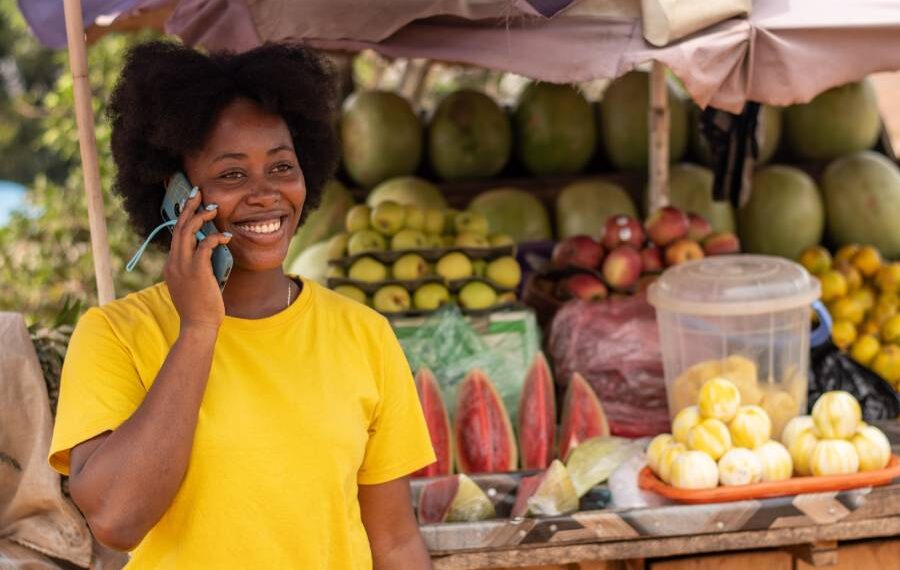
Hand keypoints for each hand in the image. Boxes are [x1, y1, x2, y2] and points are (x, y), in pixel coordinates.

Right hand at [163, 187, 231, 332]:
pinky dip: (215, 237)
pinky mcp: (196, 271)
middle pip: (178, 227)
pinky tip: (226, 236)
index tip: (191, 205)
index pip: (175, 235)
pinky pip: (205, 246)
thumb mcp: (193, 285)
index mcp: (172, 265)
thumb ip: (196, 268)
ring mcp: (183, 266)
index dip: (183, 218)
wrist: (198, 326)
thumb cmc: (200, 308)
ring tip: (212, 208)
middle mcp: (174, 263)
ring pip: (187, 232)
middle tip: (197, 193)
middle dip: (188, 208)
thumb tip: (209, 255)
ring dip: (200, 217)